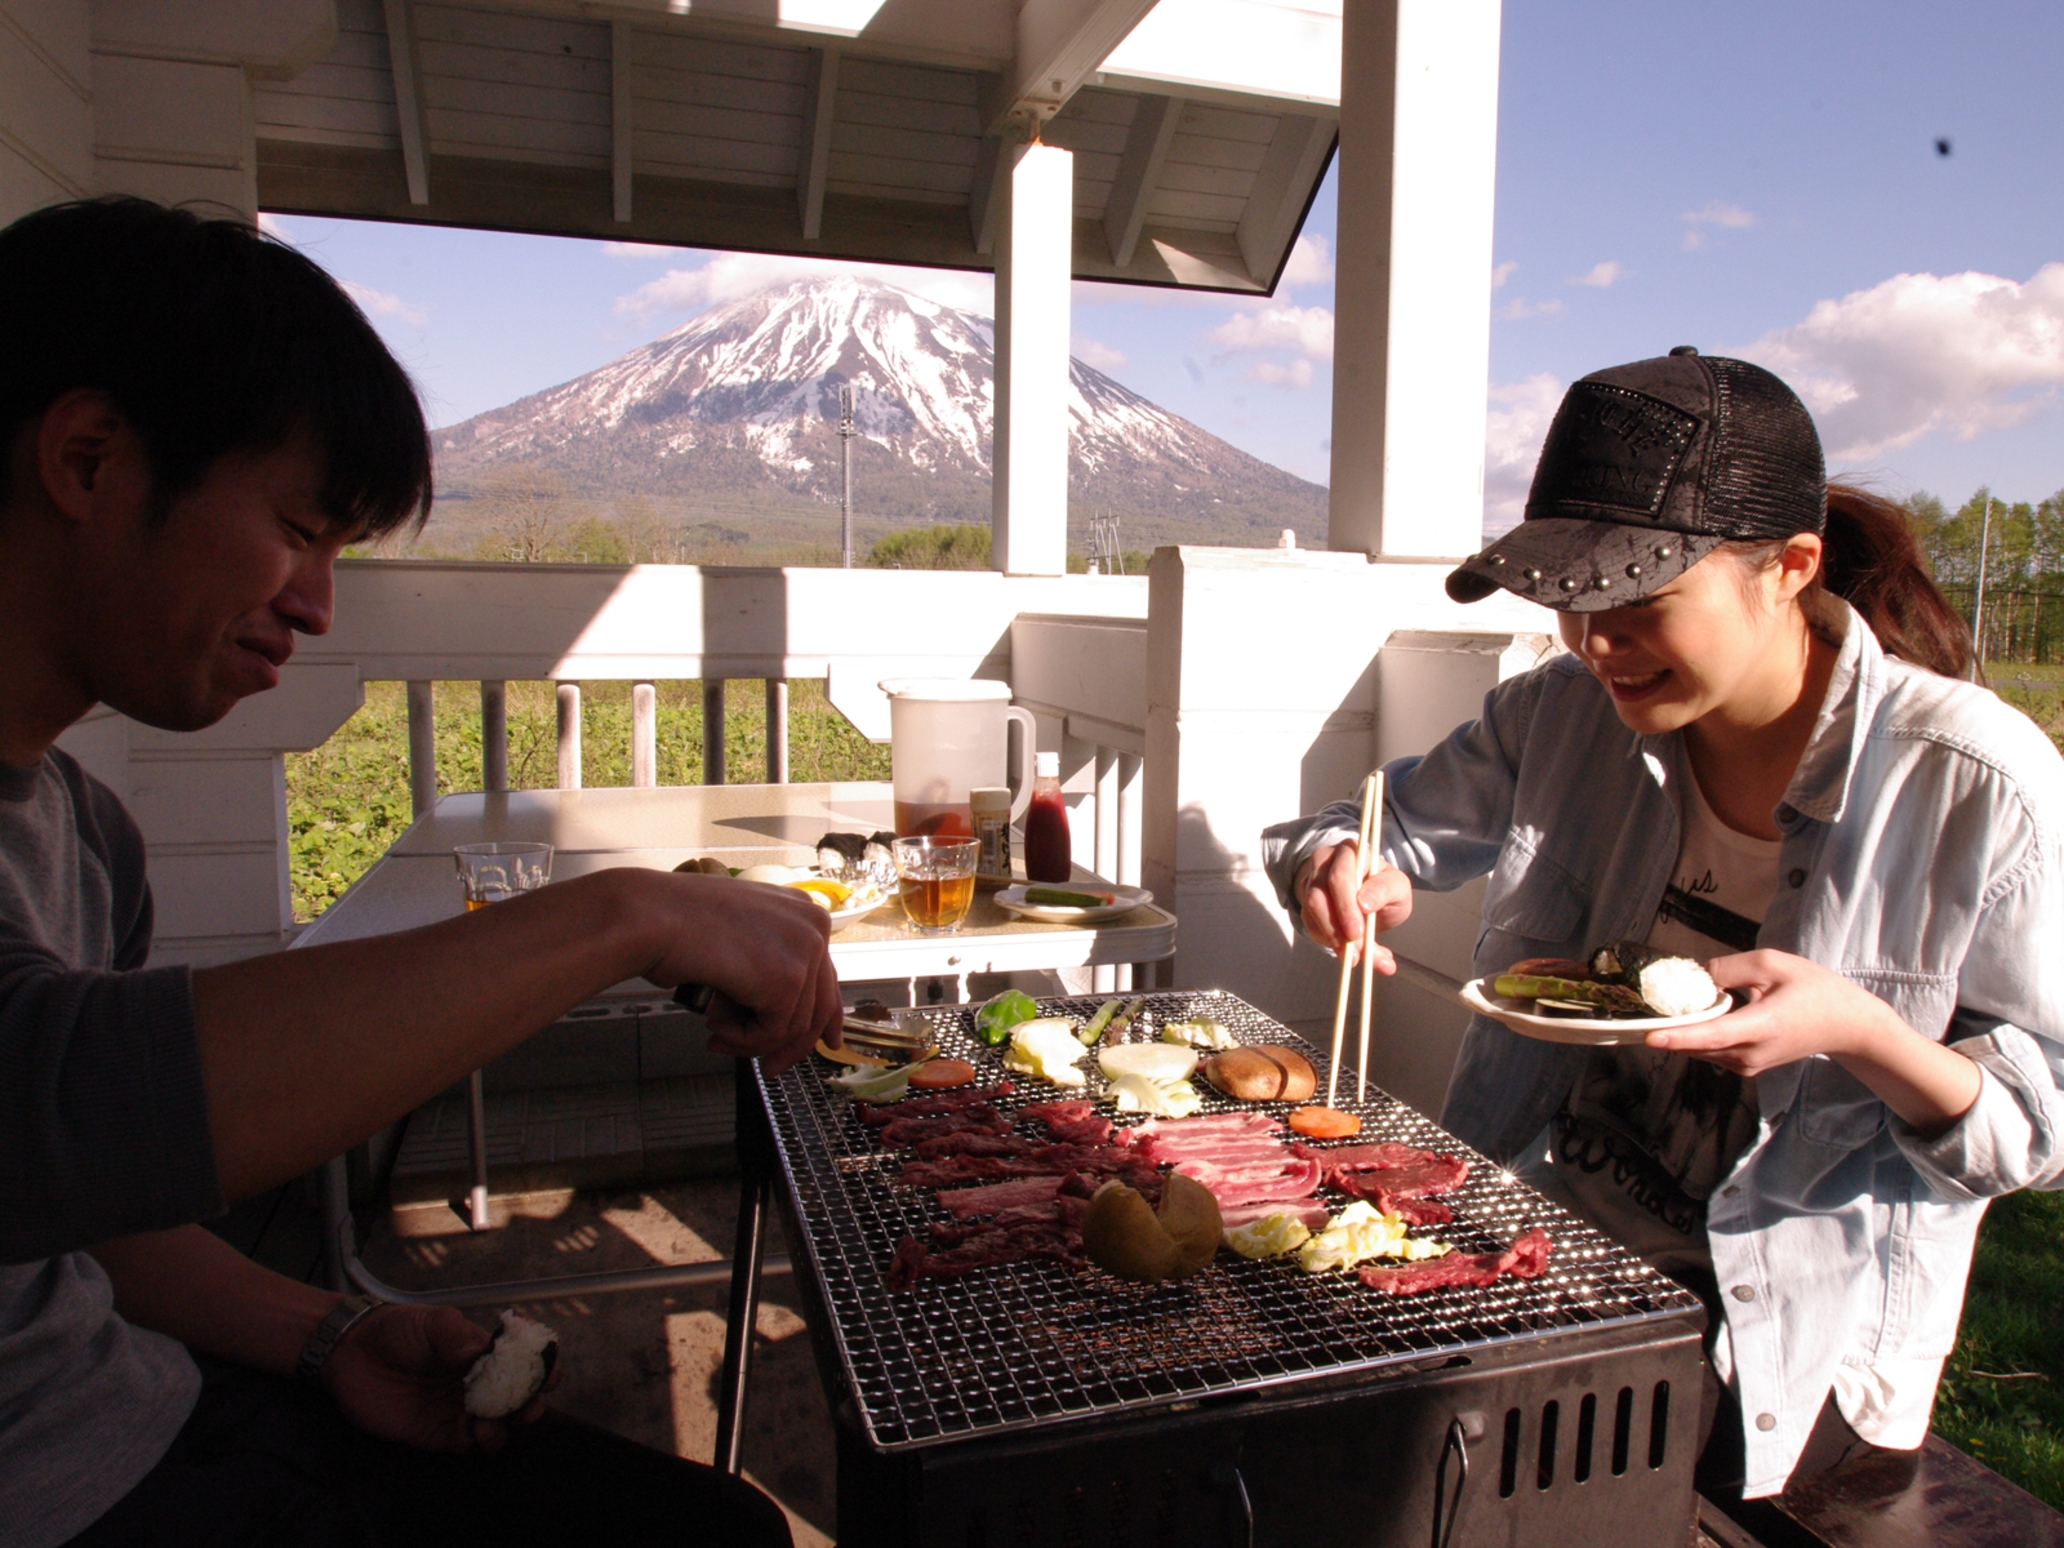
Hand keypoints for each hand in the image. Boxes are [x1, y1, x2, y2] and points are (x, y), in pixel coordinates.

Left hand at [320, 1305, 554, 1452]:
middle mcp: (476, 1383)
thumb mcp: (432, 1322)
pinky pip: (466, 1444)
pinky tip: (474, 1434)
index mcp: (482, 1353)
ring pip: (497, 1425)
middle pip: (517, 1398)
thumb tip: (482, 1354)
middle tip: (526, 1405)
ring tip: (491, 1423)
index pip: (521, 1363)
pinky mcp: (436, 1433)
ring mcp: (457, 1409)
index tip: (548, 1375)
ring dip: (503, 1427)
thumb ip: (458, 1337)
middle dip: (530, 1403)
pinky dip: (477, 1442)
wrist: (350, 1354)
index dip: (540, 1369)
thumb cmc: (396, 1329)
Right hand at [631, 871, 842, 1073]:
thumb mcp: (737, 939)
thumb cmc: (675, 923)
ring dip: (752, 1041)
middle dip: (789, 1044)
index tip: (824, 1042)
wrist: (650, 917)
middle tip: (768, 1067)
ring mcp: (804, 950)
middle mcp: (813, 926)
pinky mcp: (787, 980)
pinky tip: (714, 1025)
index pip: (826, 975)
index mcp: (802, 910)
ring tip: (717, 1035)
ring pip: (794, 1026)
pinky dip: (741, 1039)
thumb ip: (767, 966)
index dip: (825, 1017)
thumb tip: (782, 1013)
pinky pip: (773, 1033)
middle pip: (818, 1005)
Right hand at [1297, 843, 1413, 973]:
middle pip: (1320, 891)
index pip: (1343, 873)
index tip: (1359, 929)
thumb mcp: (1397, 888)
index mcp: (1352, 851)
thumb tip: (1366, 904)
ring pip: (1311, 909)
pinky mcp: (1306, 903)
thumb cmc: (1385, 890)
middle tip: (1354, 949)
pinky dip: (1327, 941)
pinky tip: (1346, 952)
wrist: (1370, 899)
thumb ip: (1386, 891)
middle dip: (1337, 923)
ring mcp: (1312, 881)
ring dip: (1332, 937)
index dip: (1347, 902)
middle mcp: (1326, 861)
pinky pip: (1309, 923)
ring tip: (1353, 958)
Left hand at [1643, 950, 1982, 1137]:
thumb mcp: (1775, 964)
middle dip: (1667, 1030)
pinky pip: (1711, 1051)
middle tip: (1636, 1013)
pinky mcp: (1748, 1066)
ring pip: (1701, 1049)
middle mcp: (1753, 1053)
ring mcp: (1750, 1064)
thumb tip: (1698, 977)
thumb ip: (1731, 968)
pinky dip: (1696, 1036)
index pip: (1714, 1034)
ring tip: (1660, 1009)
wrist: (1848, 1026)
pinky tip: (1690, 1017)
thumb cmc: (1815, 989)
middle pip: (1699, 1044)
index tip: (1649, 1037)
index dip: (1680, 1036)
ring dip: (1680, 1032)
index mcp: (1763, 1026)